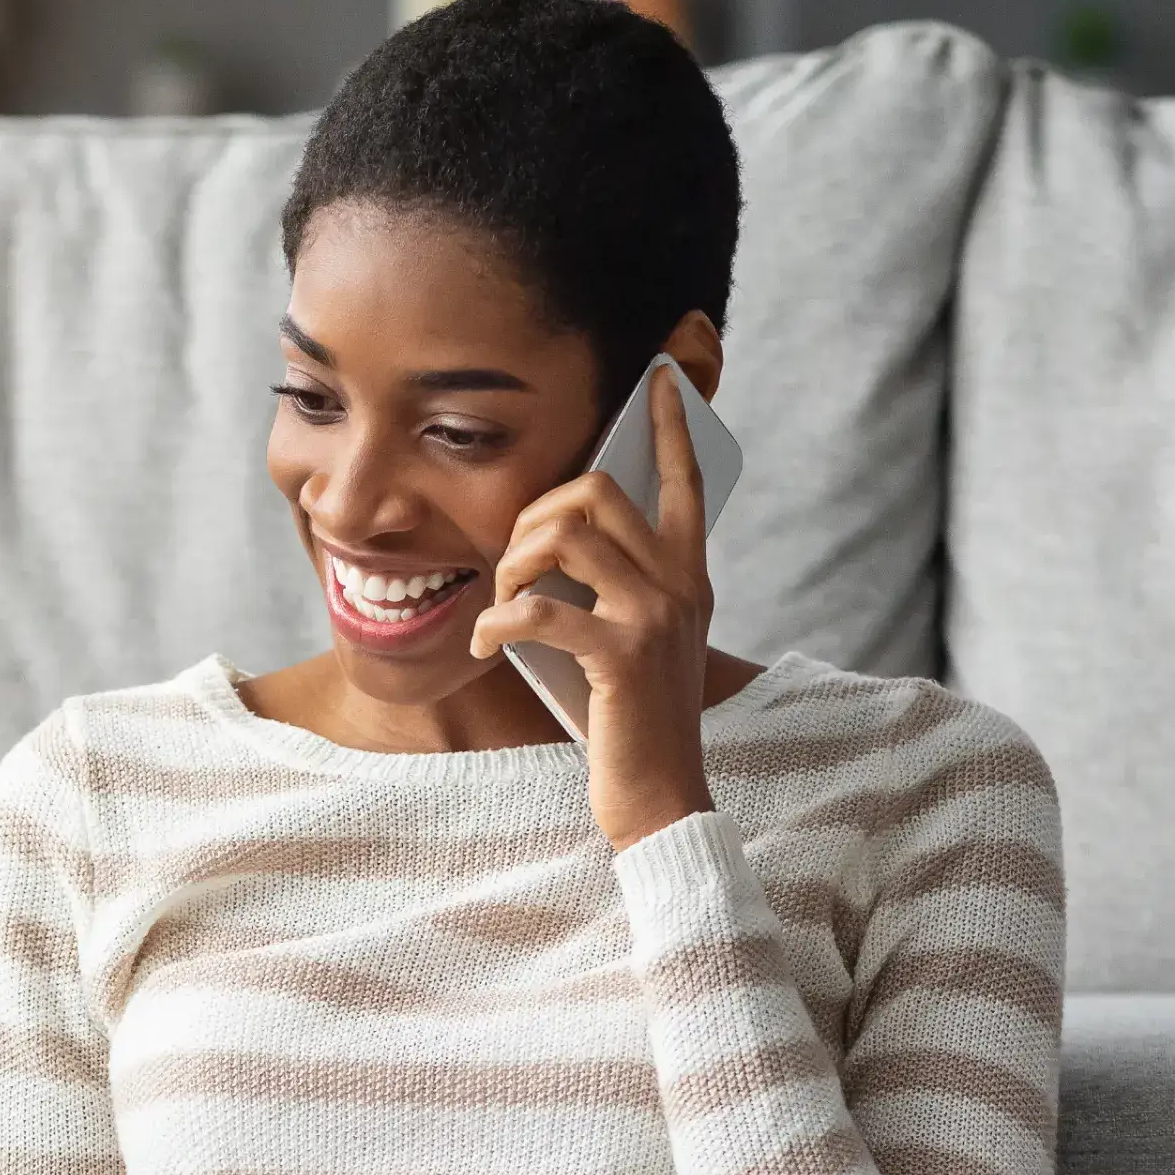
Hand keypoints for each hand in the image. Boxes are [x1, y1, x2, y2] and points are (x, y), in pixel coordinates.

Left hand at [463, 367, 717, 850]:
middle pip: (597, 493)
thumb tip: (555, 538)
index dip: (671, 426)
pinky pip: (539, 607)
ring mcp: (655, 617)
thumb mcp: (633, 640)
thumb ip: (615, 588)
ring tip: (502, 602)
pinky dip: (496, 622)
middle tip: (513, 565)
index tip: (661, 377)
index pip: (686, 482)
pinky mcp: (623, 655)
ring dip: (512, 562)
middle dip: (534, 514)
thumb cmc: (629, 720)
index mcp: (688, 576)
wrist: (661, 797)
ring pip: (566, 534)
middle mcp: (681, 585)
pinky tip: (487, 647)